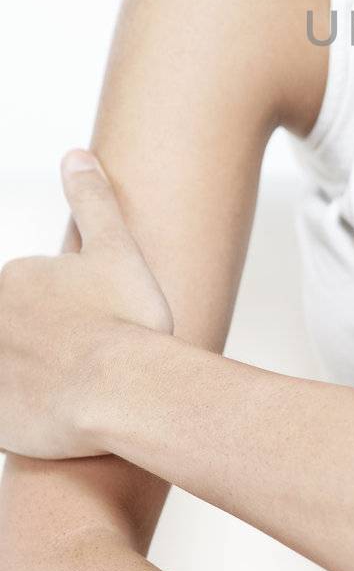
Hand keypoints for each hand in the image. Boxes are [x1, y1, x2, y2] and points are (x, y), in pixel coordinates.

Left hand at [0, 148, 173, 457]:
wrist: (120, 391)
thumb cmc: (125, 319)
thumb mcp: (115, 246)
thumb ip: (92, 198)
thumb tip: (76, 155)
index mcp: (16, 278)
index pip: (32, 293)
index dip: (69, 310)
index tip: (97, 325)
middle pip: (18, 329)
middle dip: (46, 342)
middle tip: (87, 358)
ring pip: (13, 363)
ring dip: (32, 371)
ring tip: (72, 390)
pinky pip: (6, 410)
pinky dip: (21, 410)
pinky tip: (51, 415)